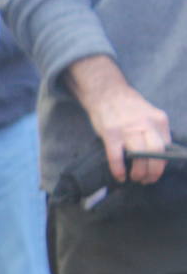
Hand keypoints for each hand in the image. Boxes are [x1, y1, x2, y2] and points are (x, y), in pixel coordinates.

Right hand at [67, 55, 170, 184]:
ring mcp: (128, 129)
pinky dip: (119, 170)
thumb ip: (154, 132)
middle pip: (156, 153)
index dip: (162, 165)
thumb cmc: (128, 107)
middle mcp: (146, 123)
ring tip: (134, 179)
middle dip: (153, 172)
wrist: (107, 92)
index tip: (156, 174)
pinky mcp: (111, 134)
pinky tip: (120, 177)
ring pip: (139, 156)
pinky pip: (116, 156)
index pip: (167, 147)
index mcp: (159, 120)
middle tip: (147, 180)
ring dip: (138, 173)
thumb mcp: (149, 116)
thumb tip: (157, 155)